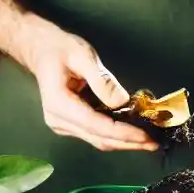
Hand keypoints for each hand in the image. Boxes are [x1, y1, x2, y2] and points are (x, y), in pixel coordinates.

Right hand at [17, 17, 156, 151]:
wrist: (39, 49)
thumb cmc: (58, 48)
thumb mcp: (82, 55)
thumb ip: (101, 79)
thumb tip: (122, 101)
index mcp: (59, 104)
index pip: (97, 126)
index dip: (124, 134)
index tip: (146, 136)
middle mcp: (59, 120)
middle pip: (100, 139)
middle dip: (129, 143)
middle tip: (154, 143)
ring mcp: (64, 125)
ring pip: (100, 141)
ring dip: (125, 142)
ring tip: (149, 141)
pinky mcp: (71, 125)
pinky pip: (97, 135)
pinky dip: (117, 136)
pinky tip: (134, 133)